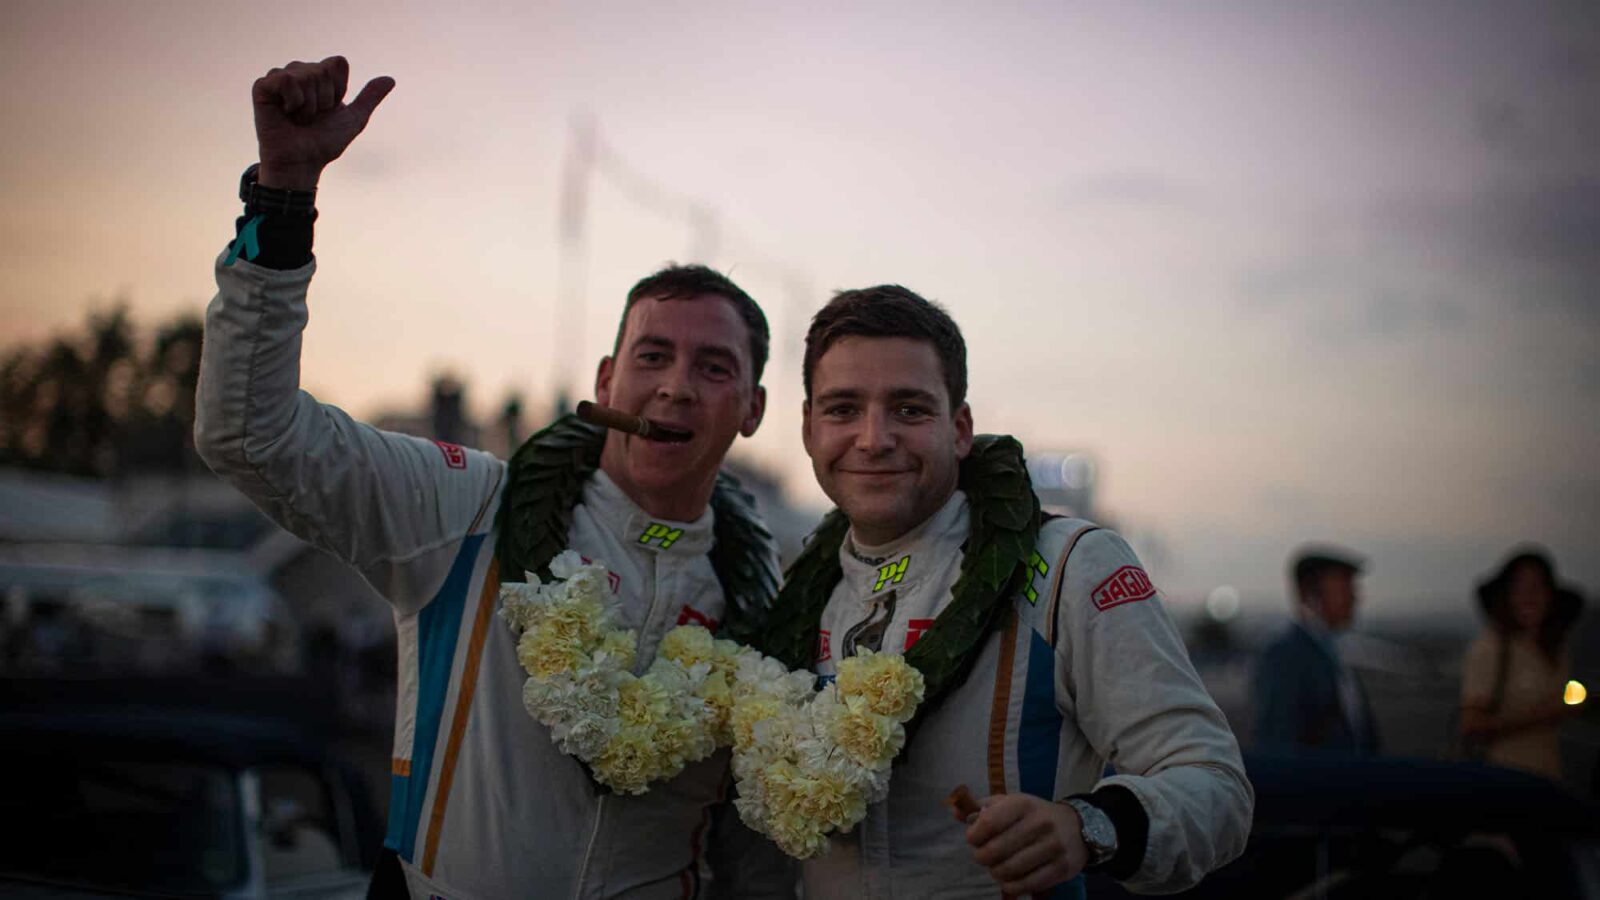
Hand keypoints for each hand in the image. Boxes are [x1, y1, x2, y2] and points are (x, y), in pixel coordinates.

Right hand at [252, 56, 394, 188]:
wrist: (303, 163)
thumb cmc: (324, 143)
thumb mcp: (354, 120)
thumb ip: (369, 98)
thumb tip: (391, 79)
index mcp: (319, 76)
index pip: (337, 63)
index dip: (338, 89)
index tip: (330, 108)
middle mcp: (299, 73)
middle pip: (323, 70)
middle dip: (324, 99)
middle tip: (311, 117)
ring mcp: (279, 78)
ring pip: (305, 74)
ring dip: (309, 104)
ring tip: (298, 117)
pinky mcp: (262, 87)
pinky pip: (285, 79)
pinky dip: (293, 100)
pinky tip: (285, 113)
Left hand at [965, 793, 1087, 895]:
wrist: (1078, 827)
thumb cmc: (1034, 815)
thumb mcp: (1011, 803)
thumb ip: (982, 807)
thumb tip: (956, 812)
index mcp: (1023, 804)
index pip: (988, 823)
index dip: (973, 836)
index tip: (973, 839)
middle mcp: (1040, 824)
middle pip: (994, 851)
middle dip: (982, 857)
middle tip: (985, 856)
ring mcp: (1052, 847)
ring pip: (1007, 871)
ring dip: (995, 872)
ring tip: (998, 867)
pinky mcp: (1061, 868)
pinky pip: (1025, 885)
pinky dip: (1011, 885)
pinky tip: (1010, 878)